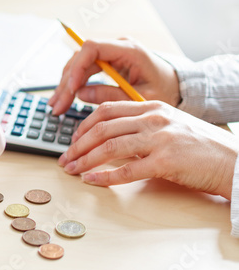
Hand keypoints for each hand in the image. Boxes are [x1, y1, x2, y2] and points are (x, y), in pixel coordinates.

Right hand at [48, 38, 180, 114]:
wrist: (176, 87)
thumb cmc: (165, 91)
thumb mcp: (140, 98)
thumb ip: (111, 95)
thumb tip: (81, 94)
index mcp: (129, 50)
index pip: (92, 48)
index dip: (78, 67)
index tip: (72, 89)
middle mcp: (116, 48)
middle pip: (80, 58)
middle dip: (67, 83)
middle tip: (57, 105)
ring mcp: (110, 54)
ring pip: (77, 64)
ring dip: (65, 85)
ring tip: (56, 106)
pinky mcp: (106, 63)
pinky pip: (83, 71)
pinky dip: (72, 85)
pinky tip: (64, 99)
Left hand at [58, 101, 238, 199]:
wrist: (233, 161)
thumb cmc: (200, 146)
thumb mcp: (169, 125)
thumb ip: (141, 127)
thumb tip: (109, 139)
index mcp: (152, 107)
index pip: (107, 110)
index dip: (84, 125)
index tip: (74, 139)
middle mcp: (153, 119)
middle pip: (102, 128)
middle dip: (78, 144)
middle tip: (65, 157)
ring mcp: (160, 139)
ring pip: (109, 147)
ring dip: (85, 160)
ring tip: (71, 170)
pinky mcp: (166, 161)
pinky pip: (127, 170)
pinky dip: (105, 176)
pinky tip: (91, 180)